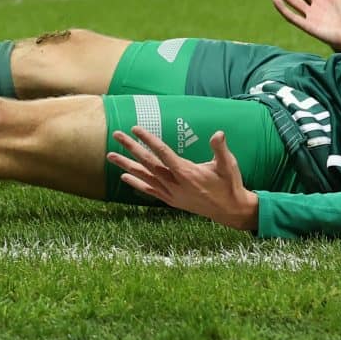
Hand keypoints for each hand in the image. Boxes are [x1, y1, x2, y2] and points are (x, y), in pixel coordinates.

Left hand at [107, 127, 258, 231]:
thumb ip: (220, 149)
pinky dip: (136, 182)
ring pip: (144, 177)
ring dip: (126, 165)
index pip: (162, 153)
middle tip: (117, 135)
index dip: (149, 140)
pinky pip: (149, 190)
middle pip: (148, 163)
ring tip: (111, 156)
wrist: (229, 210)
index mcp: (186, 173)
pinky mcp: (171, 200)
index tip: (136, 128)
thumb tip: (218, 133)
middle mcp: (175, 184)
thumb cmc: (229, 184)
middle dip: (131, 148)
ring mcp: (171, 193)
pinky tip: (124, 176)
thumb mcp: (228, 165)